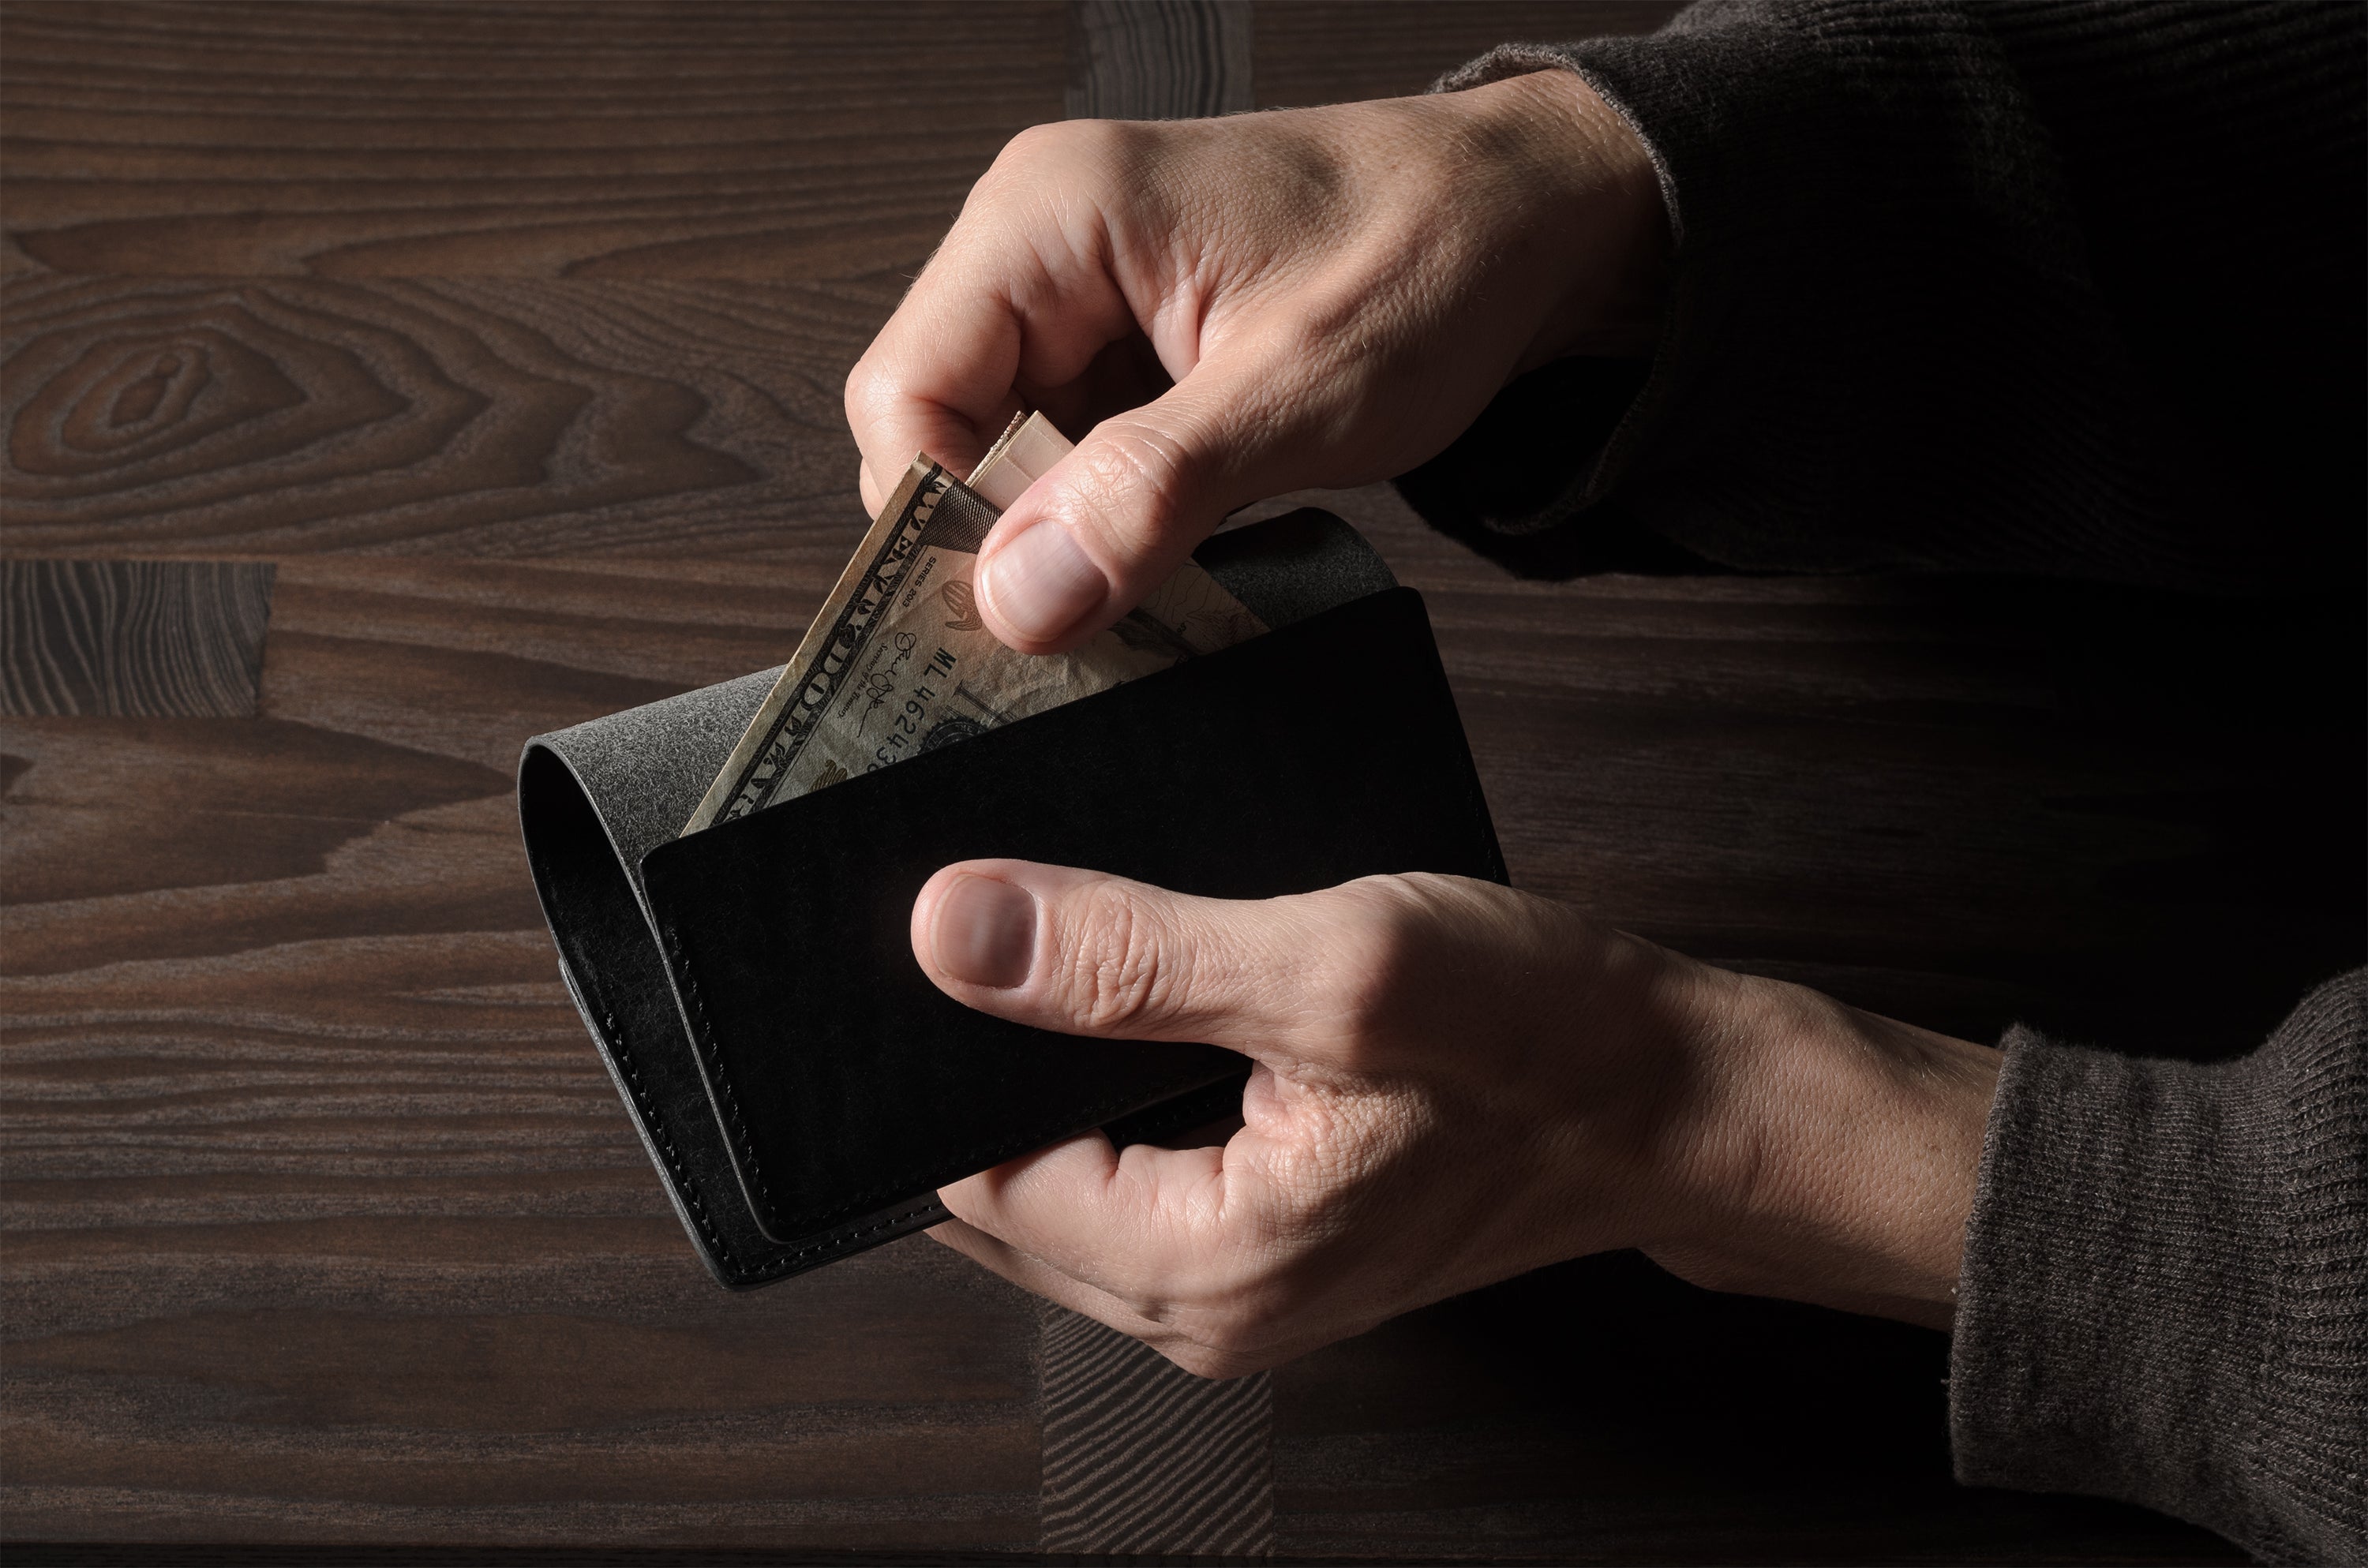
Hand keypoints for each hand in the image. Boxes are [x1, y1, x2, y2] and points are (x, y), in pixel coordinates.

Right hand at [846, 71, 1667, 653]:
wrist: (1536, 220)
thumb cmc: (1437, 256)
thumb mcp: (1299, 393)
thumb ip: (1148, 496)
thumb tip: (1016, 598)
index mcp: (1051, 215)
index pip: (905, 392)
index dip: (939, 518)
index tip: (1015, 616)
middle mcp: (1043, 244)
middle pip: (943, 430)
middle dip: (1007, 538)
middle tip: (1092, 620)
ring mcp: (1083, 300)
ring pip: (1007, 459)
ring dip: (1069, 538)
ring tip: (1155, 581)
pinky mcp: (1129, 350)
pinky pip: (1073, 459)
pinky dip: (1113, 521)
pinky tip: (1176, 552)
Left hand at [909, 862, 2001, 1377]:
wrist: (1680, 1094)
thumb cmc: (1544, 1037)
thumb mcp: (1337, 967)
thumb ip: (1131, 959)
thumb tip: (947, 932)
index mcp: (1201, 1266)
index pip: (965, 1174)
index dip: (933, 1052)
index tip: (938, 934)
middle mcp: (1200, 1301)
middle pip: (999, 1184)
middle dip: (983, 1061)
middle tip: (1005, 919)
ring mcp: (1235, 1277)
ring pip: (1061, 1171)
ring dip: (1049, 1067)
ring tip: (1077, 945)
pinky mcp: (1266, 1231)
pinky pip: (1131, 1163)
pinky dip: (1113, 1082)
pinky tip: (1144, 992)